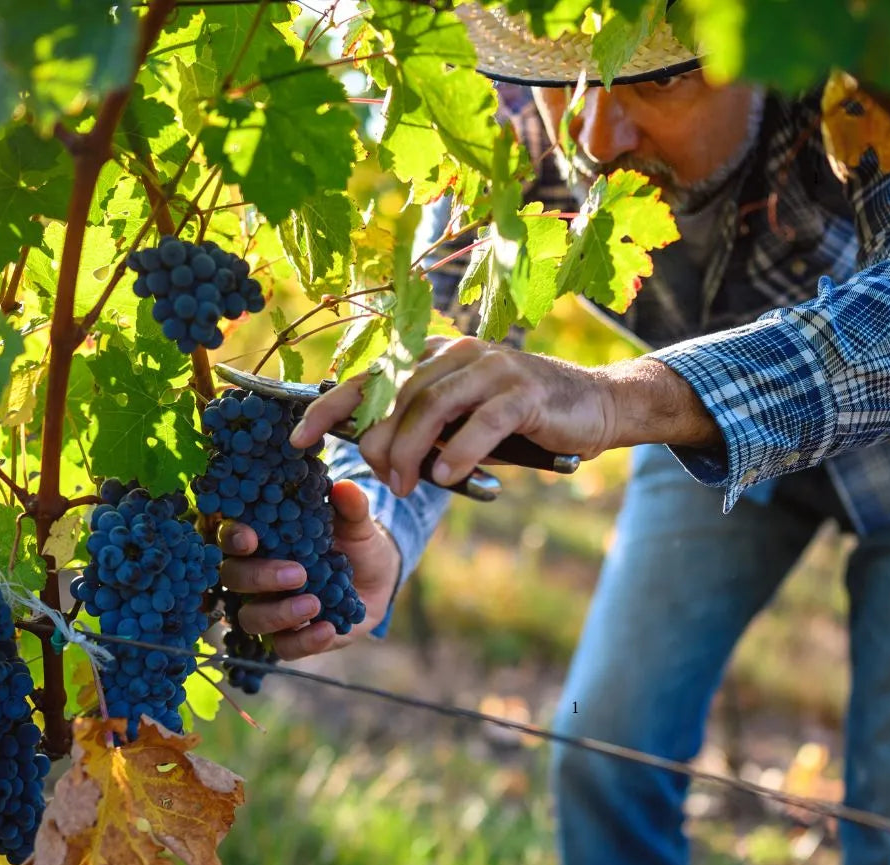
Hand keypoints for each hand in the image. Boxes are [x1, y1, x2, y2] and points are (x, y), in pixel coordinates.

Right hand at [219, 480, 400, 660]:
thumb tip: (344, 488)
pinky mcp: (291, 637)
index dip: (233, 537)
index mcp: (264, 540)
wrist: (379, 579)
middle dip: (260, 577)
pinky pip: (284, 647)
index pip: (231, 537)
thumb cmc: (355, 543)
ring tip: (314, 603)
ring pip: (251, 618)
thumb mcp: (356, 524)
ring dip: (279, 613)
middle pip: (234, 579)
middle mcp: (258, 575)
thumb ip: (350, 507)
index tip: (251, 538)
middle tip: (297, 574)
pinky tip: (328, 629)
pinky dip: (304, 641)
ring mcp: (271, 608)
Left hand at [291, 336, 719, 494]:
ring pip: (430, 407)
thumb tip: (373, 459)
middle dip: (378, 443)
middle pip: (395, 396)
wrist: (592, 408)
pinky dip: (458, 452)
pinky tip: (447, 476)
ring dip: (410, 452)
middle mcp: (455, 353)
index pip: (370, 378)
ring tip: (405, 486)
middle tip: (383, 480)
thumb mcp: (462, 426)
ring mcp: (491, 367)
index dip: (329, 406)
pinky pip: (479, 422)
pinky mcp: (523, 390)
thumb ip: (422, 432)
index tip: (296, 438)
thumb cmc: (518, 423)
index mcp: (433, 357)